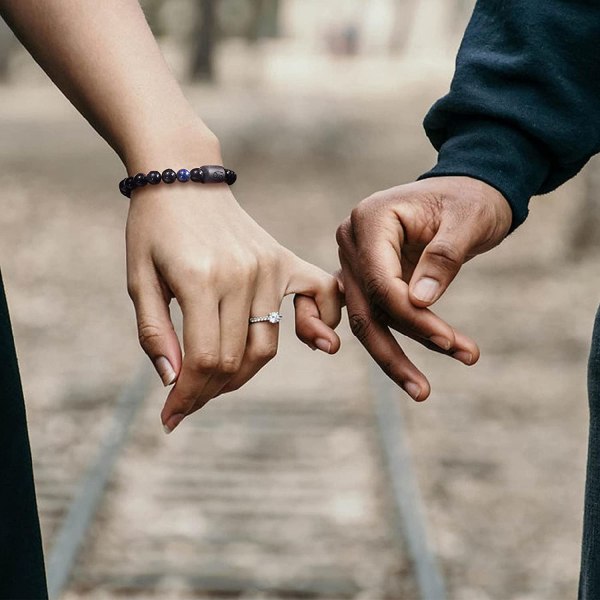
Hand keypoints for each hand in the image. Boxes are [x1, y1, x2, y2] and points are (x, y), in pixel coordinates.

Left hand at [126, 183, 341, 432]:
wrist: (182, 177)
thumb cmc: (153, 228)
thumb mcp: (139, 279)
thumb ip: (155, 332)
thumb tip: (172, 381)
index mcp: (200, 279)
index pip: (205, 359)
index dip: (187, 396)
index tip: (171, 417)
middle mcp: (243, 275)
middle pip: (237, 359)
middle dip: (208, 391)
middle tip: (187, 401)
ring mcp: (269, 266)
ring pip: (267, 344)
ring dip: (242, 373)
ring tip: (216, 381)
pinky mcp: (284, 259)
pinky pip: (320, 296)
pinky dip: (321, 322)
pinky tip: (314, 341)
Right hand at [334, 176, 511, 400]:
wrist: (466, 192)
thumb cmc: (470, 199)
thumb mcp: (468, 220)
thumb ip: (443, 257)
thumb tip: (420, 302)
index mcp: (370, 219)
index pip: (380, 280)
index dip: (411, 316)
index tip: (448, 340)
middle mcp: (352, 241)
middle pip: (365, 307)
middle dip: (395, 350)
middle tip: (424, 390)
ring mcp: (354, 261)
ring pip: (365, 319)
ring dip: (393, 355)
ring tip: (423, 389)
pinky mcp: (365, 278)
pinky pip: (368, 315)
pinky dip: (384, 341)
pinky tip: (395, 370)